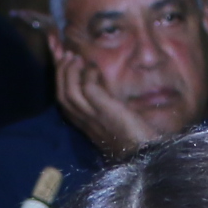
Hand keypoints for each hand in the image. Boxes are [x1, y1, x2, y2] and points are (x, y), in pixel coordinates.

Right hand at [49, 33, 160, 161]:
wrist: (147, 154)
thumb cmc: (136, 137)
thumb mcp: (115, 118)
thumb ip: (106, 104)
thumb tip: (101, 83)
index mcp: (85, 123)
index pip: (65, 100)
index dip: (60, 78)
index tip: (60, 59)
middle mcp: (84, 121)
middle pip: (61, 94)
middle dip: (60, 72)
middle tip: (67, 54)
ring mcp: (93, 117)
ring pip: (68, 92)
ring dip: (69, 72)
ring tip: (75, 57)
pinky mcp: (104, 111)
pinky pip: (87, 89)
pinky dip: (87, 75)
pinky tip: (94, 68)